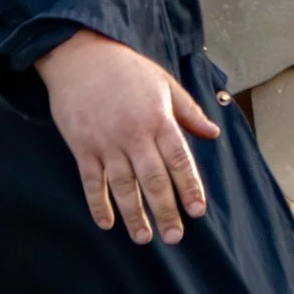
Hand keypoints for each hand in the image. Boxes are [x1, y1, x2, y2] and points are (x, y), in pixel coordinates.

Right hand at [36, 29, 219, 244]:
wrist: (80, 55)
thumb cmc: (126, 69)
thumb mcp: (163, 83)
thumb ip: (188, 111)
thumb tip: (212, 134)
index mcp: (158, 118)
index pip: (179, 159)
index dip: (189, 186)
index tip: (197, 211)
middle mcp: (134, 134)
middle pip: (153, 179)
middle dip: (165, 211)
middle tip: (174, 237)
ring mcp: (106, 142)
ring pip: (124, 186)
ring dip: (134, 215)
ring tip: (144, 238)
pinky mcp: (82, 146)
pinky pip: (92, 182)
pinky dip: (99, 204)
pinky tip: (107, 223)